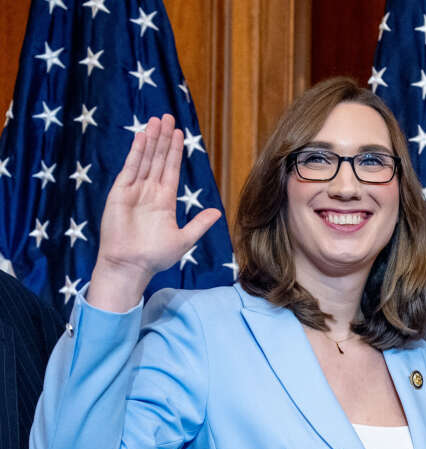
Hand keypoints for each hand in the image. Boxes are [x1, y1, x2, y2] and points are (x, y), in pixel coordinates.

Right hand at [89, 115, 221, 311]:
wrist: (131, 266)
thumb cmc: (155, 257)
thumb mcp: (184, 239)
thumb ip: (199, 224)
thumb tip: (217, 212)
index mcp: (164, 201)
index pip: (172, 169)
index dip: (175, 151)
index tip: (180, 133)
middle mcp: (149, 192)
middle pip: (158, 159)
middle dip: (164, 139)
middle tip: (168, 116)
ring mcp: (134, 191)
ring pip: (145, 160)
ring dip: (151, 140)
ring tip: (156, 120)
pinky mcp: (120, 193)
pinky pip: (130, 169)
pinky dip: (136, 153)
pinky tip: (142, 138)